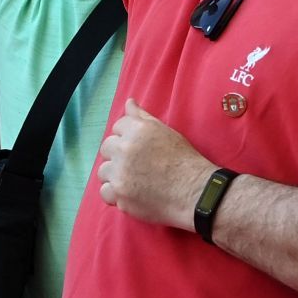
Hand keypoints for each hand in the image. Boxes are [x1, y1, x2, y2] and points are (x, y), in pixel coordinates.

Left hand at [96, 98, 213, 230]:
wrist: (194, 191)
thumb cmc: (183, 160)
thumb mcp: (165, 131)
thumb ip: (142, 117)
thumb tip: (129, 102)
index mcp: (137, 130)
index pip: (117, 127)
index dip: (127, 137)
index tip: (139, 147)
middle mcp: (124, 148)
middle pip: (107, 148)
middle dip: (118, 154)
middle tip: (136, 164)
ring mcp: (120, 173)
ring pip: (103, 170)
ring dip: (114, 174)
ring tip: (133, 179)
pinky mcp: (119, 195)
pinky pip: (105, 192)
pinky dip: (115, 194)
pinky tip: (129, 193)